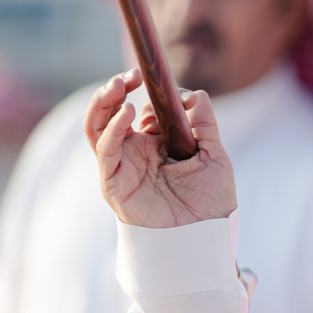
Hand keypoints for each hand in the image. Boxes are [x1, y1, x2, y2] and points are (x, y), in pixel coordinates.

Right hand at [84, 69, 236, 226]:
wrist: (205, 235)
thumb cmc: (211, 201)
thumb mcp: (215, 154)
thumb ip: (205, 124)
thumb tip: (194, 95)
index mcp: (154, 144)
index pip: (137, 109)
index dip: (142, 92)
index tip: (152, 79)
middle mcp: (133, 153)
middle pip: (109, 114)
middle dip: (113, 90)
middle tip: (130, 76)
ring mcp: (121, 167)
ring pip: (97, 128)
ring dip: (103, 103)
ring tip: (119, 86)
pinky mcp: (113, 183)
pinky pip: (105, 151)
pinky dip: (113, 129)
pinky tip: (128, 114)